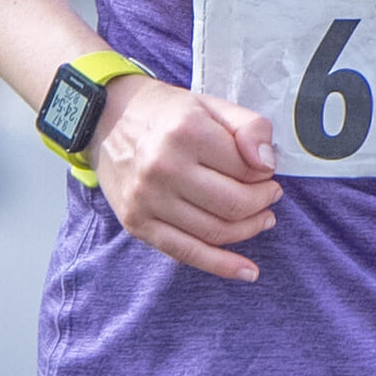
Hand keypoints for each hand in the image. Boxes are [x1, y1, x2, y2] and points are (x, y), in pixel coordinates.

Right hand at [95, 73, 279, 281]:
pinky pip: (186, 253)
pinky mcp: (137, 224)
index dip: (265, 174)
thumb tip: (267, 164)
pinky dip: (221, 266)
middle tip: (269, 196)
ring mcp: (147, 200)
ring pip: (215, 231)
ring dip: (248, 230)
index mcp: (186, 132)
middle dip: (262, 204)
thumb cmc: (165, 114)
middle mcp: (164, 167)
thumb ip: (249, 127)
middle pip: (234, 204)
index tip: (266, 173)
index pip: (246, 169)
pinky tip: (247, 271)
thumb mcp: (211, 105)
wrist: (106, 120)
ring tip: (261, 219)